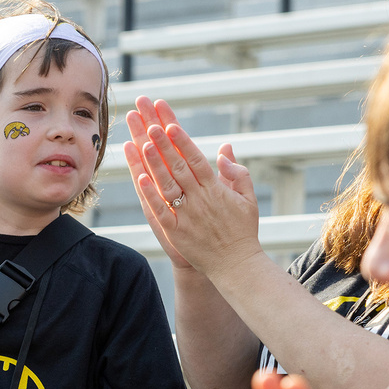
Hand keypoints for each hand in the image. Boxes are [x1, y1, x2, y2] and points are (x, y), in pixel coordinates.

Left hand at [124, 97, 260, 276]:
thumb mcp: (248, 199)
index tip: (171, 124)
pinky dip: (151, 194)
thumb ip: (237, 173)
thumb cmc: (242, 230)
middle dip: (163, 144)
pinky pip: (161, 210)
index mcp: (216, 189)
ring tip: (141, 143)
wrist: (236, 265)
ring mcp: (186, 215)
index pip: (196, 159)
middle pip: (178, 166)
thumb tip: (225, 149)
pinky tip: (140, 178)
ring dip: (154, 163)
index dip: (183, 141)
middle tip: (150, 124)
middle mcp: (200, 199)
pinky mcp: (176, 232)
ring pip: (167, 184)